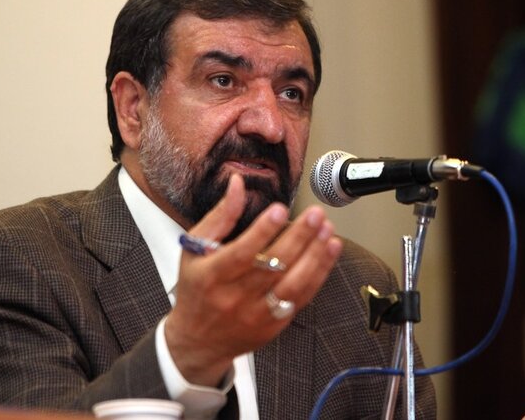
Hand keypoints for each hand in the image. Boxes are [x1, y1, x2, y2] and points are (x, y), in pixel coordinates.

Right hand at [165, 174, 342, 385]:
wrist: (198, 340)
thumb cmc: (197, 288)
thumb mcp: (194, 249)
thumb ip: (220, 216)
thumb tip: (238, 184)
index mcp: (211, 276)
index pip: (240, 253)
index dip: (262, 231)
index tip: (280, 209)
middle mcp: (234, 297)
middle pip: (272, 267)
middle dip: (298, 238)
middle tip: (316, 215)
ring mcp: (256, 313)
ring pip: (292, 284)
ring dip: (315, 256)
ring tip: (327, 230)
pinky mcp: (274, 324)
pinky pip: (301, 297)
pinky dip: (319, 273)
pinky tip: (329, 250)